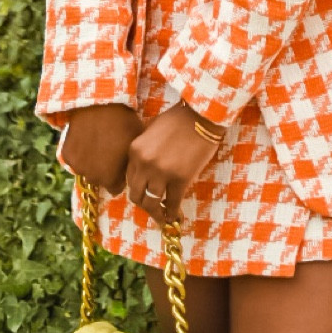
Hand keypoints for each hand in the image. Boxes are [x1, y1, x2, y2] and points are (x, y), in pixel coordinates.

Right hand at [61, 104, 143, 193]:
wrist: (102, 102)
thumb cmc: (124, 121)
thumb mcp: (135, 144)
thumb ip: (131, 164)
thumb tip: (131, 171)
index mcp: (110, 178)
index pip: (116, 189)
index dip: (119, 177)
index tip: (121, 164)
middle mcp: (92, 177)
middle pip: (100, 179)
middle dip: (105, 169)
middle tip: (109, 150)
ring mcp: (77, 165)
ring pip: (86, 169)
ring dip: (91, 161)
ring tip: (98, 142)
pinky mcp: (66, 154)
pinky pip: (74, 158)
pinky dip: (79, 151)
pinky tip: (86, 138)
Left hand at [126, 103, 220, 222]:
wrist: (202, 114)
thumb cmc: (179, 119)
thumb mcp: (152, 131)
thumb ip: (145, 151)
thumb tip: (145, 174)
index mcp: (135, 150)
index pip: (129, 179)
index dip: (138, 189)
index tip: (145, 194)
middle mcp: (144, 164)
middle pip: (136, 195)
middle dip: (144, 204)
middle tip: (153, 209)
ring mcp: (161, 173)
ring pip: (151, 203)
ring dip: (156, 214)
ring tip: (163, 218)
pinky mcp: (180, 180)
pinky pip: (172, 203)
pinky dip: (172, 213)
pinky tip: (176, 216)